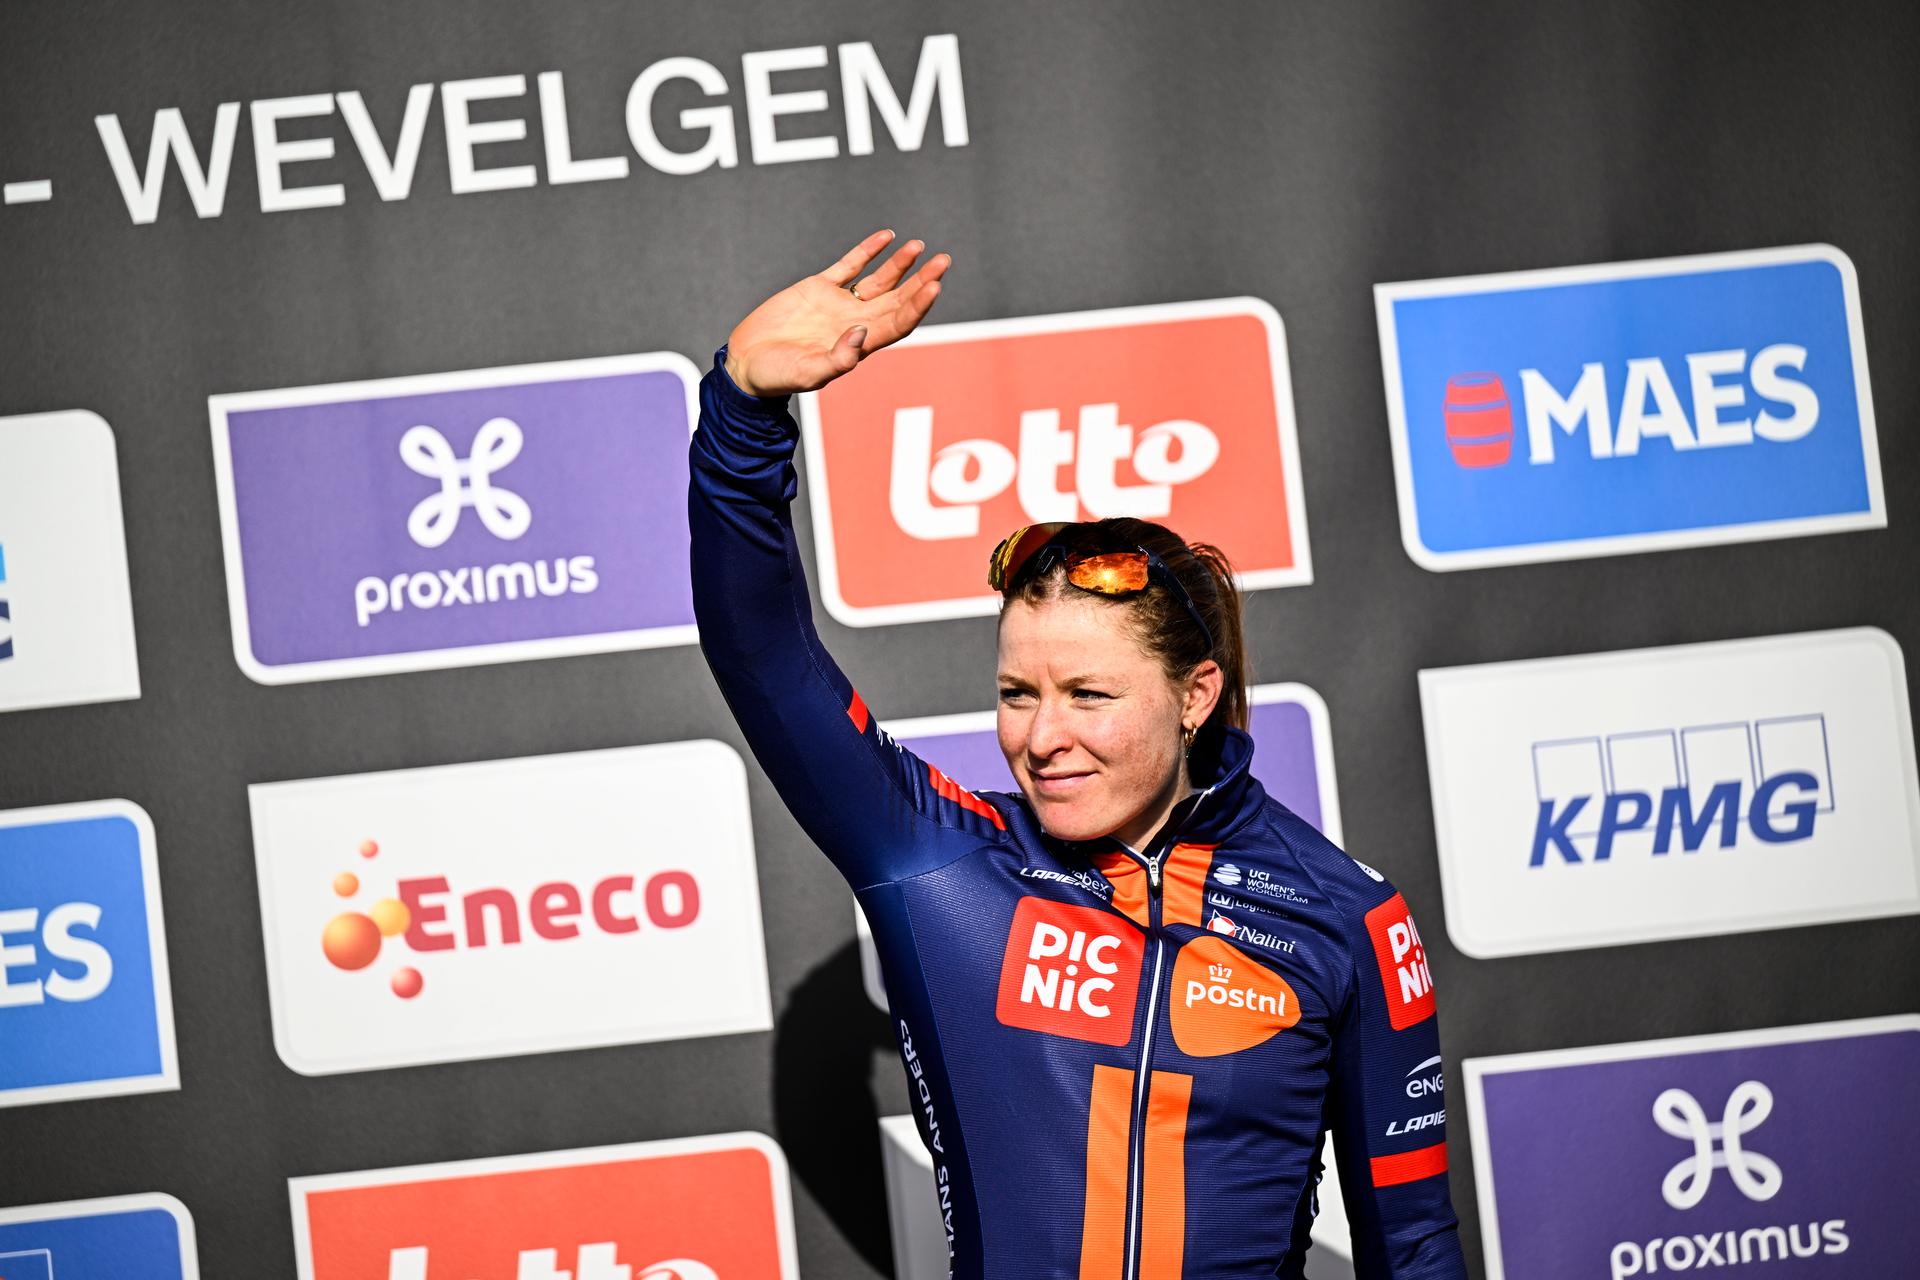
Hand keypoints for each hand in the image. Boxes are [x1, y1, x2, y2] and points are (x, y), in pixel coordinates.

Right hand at [725, 230, 950, 396]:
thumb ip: (837, 358)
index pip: (899, 322)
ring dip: (900, 264)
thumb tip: (861, 333)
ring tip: (920, 246)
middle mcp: (855, 322)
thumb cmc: (777, 376)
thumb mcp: (808, 373)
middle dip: (922, 280)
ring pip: (879, 280)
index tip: (934, 285)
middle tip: (944, 261)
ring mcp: (838, 303)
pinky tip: (887, 236)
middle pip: (898, 299)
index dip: (918, 305)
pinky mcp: (818, 288)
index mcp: (859, 345)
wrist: (747, 363)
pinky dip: (868, 250)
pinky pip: (850, 265)